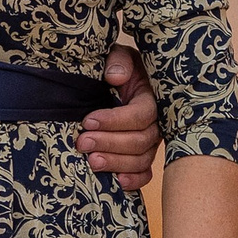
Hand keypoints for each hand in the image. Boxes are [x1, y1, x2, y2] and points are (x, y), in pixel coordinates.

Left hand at [80, 43, 159, 187]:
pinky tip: (117, 182)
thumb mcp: (118, 56)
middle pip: (141, 140)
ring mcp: (149, 141)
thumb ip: (118, 61)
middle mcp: (155, 122)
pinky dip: (134, 180)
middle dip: (110, 143)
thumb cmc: (117, 67)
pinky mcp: (141, 155)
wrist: (114, 79)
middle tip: (82, 142)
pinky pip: (145, 173)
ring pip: (141, 159)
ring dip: (116, 163)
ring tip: (92, 162)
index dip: (115, 121)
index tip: (88, 121)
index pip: (140, 115)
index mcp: (151, 97)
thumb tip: (115, 77)